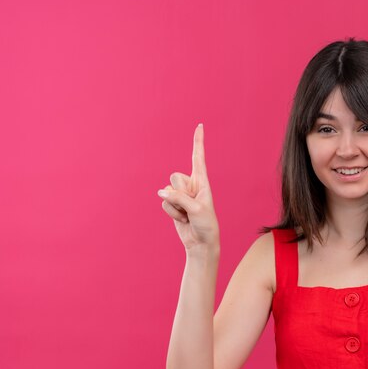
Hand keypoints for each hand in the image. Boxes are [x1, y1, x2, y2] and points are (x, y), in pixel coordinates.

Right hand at [157, 124, 219, 252]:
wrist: (201, 242)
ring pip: (166, 191)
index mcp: (202, 182)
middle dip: (180, 193)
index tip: (200, 125)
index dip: (198, 141)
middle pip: (174, 177)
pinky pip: (164, 203)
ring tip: (188, 215)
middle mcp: (191, 185)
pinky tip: (182, 220)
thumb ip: (179, 198)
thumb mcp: (196, 209)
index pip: (198, 158)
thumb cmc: (205, 225)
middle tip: (192, 207)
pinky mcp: (173, 204)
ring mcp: (181, 195)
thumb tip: (160, 192)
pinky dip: (172, 213)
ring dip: (176, 206)